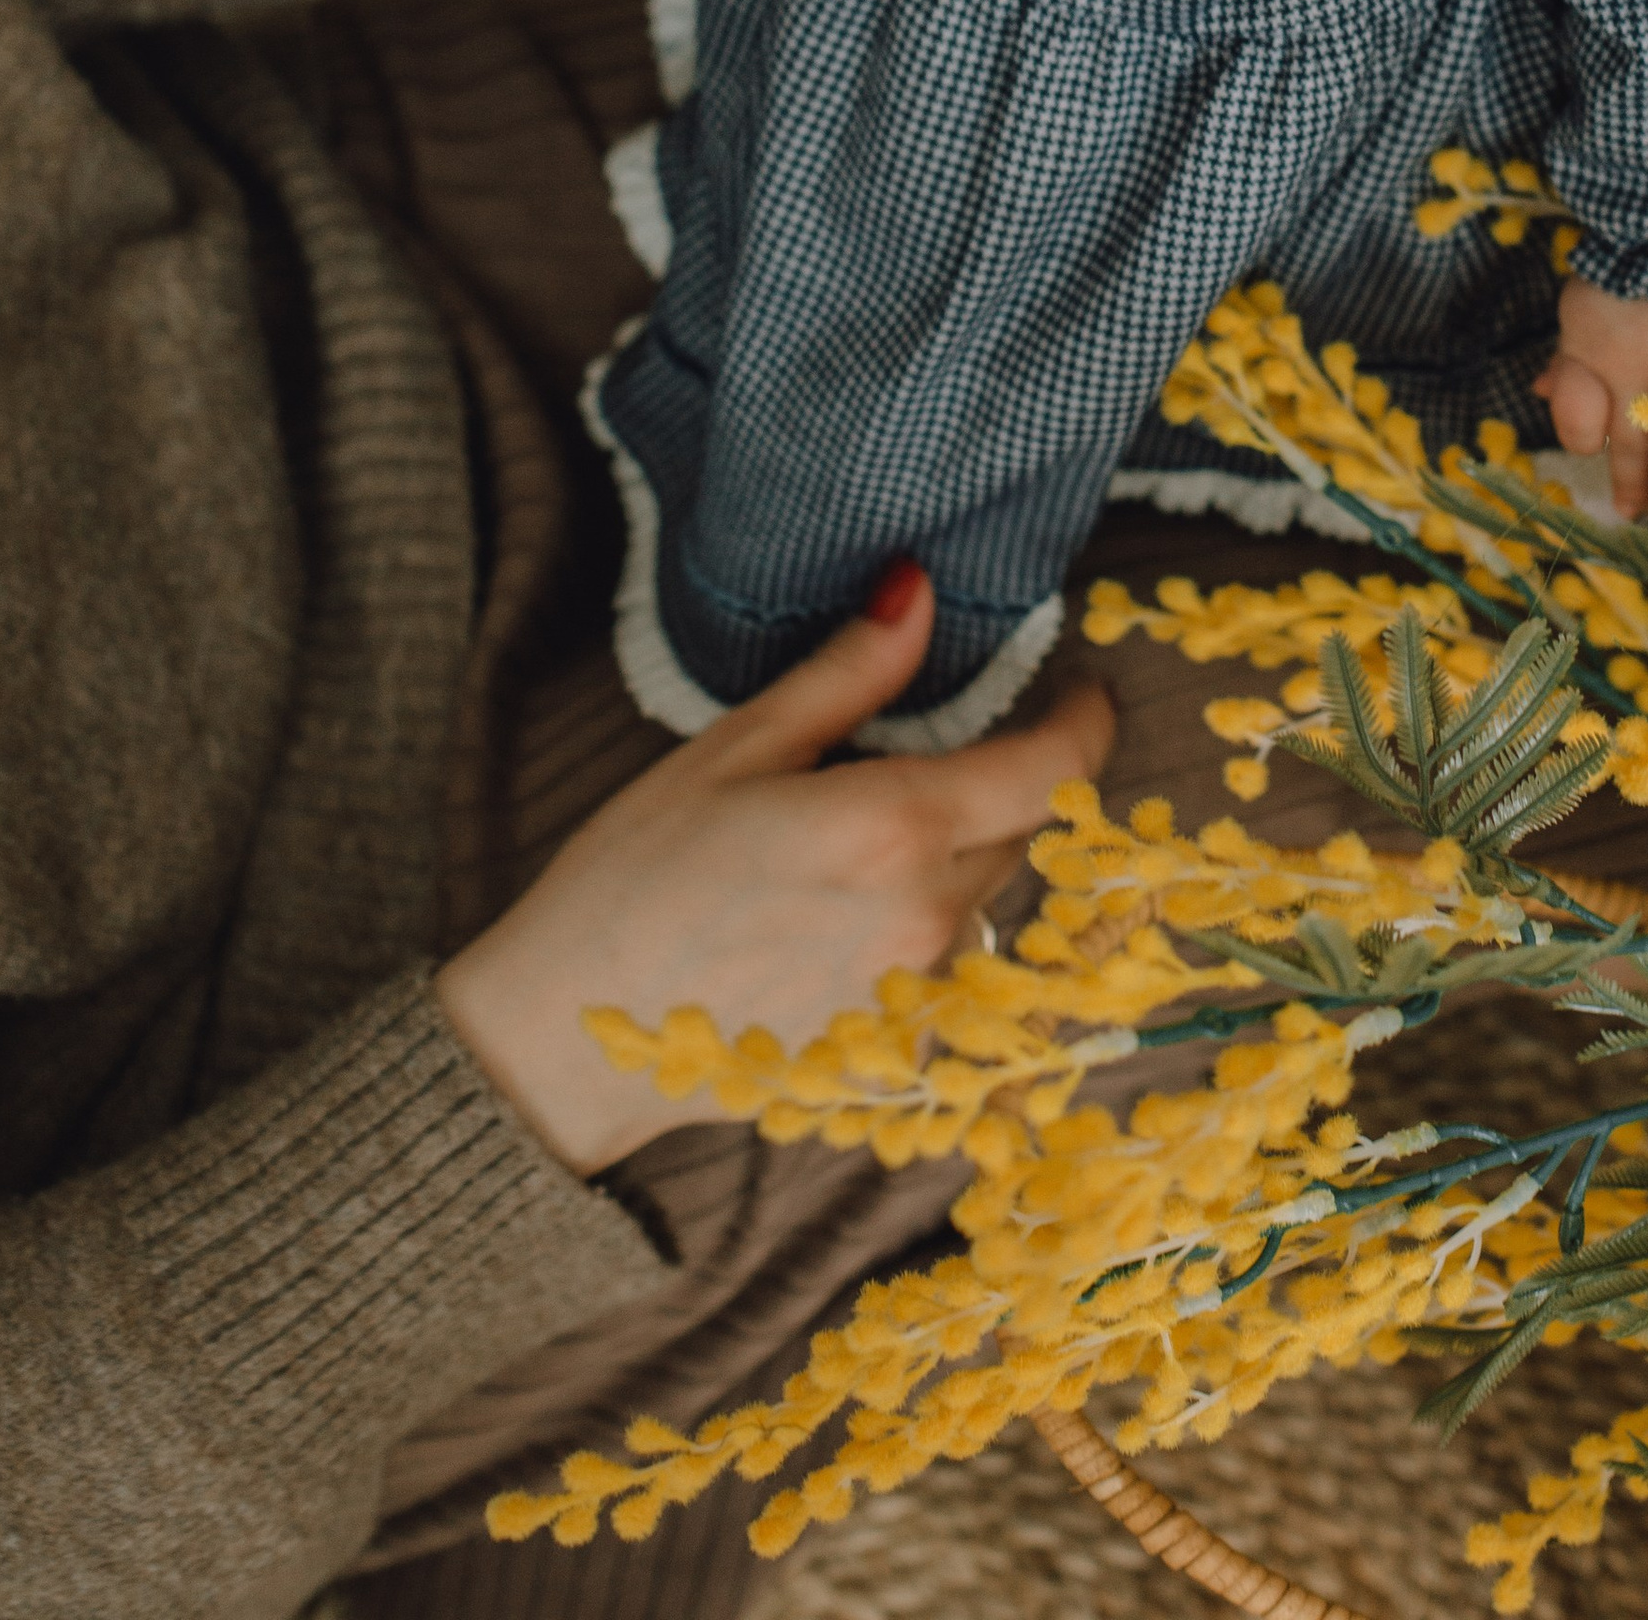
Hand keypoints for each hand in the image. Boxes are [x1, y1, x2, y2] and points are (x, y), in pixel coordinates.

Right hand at [436, 566, 1113, 1174]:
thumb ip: (849, 673)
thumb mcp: (735, 748)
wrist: (564, 1040)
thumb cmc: (632, 879)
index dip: (1083, 720)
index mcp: (893, 829)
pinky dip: (926, 930)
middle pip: (1026, 829)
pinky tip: (846, 922)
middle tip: (934, 754)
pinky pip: (953, 971)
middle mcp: (925, 919)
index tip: (1079, 689)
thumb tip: (920, 591)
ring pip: (991, 899)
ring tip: (867, 844)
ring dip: (963, 858)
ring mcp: (916, 1000)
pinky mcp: (898, 1057)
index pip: (1055, 768)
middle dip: (1005, 782)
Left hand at [1533, 282, 1647, 536]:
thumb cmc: (1627, 256)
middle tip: (1630, 512)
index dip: (1582, 434)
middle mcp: (1631, 391)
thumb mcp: (1581, 302)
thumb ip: (1568, 353)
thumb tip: (1539, 391)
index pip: (1578, 424)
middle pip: (1628, 451)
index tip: (1594, 443)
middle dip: (1629, 485)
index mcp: (1590, 362)